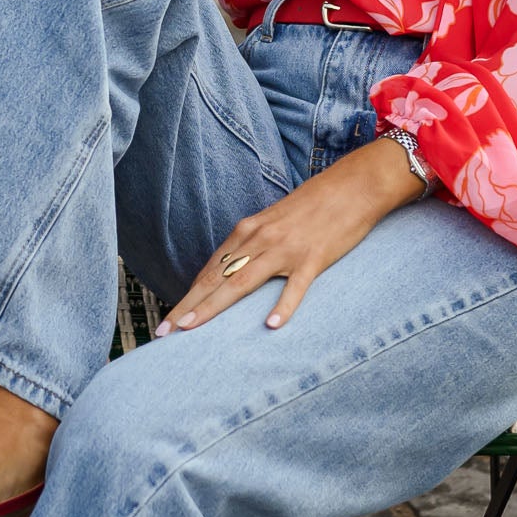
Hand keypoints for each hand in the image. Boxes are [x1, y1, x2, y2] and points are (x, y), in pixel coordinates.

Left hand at [159, 136, 426, 336]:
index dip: (188, 296)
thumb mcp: (274, 223)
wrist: (353, 185)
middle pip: (216, 279)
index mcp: (248, 231)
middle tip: (164, 331)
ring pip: (241, 282)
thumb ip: (253, 246)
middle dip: (188, 307)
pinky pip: (295, 286)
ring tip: (191, 329)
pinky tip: (270, 326)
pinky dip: (283, 306)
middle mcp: (259, 239)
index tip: (168, 320)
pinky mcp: (313, 257)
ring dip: (213, 307)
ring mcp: (285, 249)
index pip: (210, 270)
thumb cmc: (314, 206)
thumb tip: (232, 274)